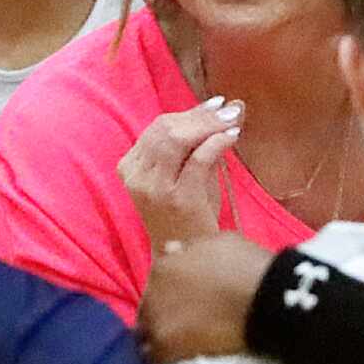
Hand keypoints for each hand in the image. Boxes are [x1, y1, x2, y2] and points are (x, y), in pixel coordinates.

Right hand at [119, 98, 239, 251]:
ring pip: (177, 139)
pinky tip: (232, 136)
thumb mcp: (187, 173)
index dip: (189, 113)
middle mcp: (137, 177)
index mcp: (130, 167)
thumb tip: (233, 105)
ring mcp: (155, 189)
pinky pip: (198, 159)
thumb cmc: (186, 214)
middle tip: (228, 110)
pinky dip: (217, 142)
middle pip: (165, 129)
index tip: (216, 105)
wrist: (186, 259)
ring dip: (208, 124)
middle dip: (200, 115)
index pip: (157, 128)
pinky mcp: (178, 199)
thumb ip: (203, 140)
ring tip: (232, 120)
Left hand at [138, 233, 275, 363]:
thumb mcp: (220, 243)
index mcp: (164, 266)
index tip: (185, 306)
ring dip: (160, 342)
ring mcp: (157, 322)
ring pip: (147, 338)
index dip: (170, 297)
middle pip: (149, 312)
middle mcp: (153, 293)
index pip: (155, 287)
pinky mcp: (166, 348)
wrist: (266, 301)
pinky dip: (165, 363)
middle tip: (185, 329)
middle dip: (163, 319)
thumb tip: (170, 249)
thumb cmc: (248, 267)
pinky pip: (156, 361)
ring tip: (182, 350)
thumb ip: (191, 248)